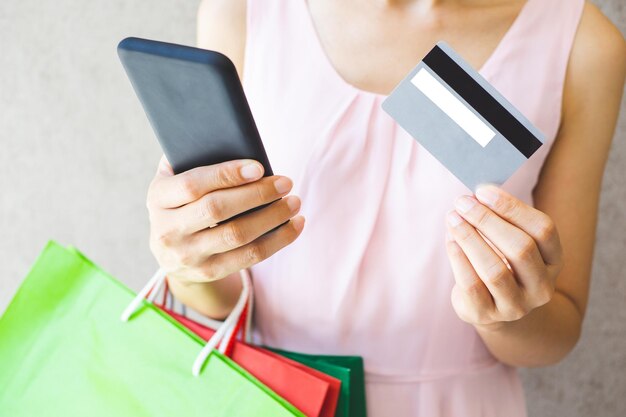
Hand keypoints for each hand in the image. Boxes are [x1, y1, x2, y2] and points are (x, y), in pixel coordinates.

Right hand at [148, 156, 304, 284]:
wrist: (172, 254)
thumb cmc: (182, 203)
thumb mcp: (175, 181)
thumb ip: (192, 159)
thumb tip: (232, 138)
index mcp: (158, 198)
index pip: (193, 185)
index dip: (227, 174)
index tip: (259, 167)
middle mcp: (168, 229)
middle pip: (218, 210)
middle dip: (257, 194)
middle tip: (286, 182)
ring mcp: (188, 255)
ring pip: (238, 235)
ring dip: (273, 217)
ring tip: (294, 202)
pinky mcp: (210, 272)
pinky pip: (250, 256)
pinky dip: (278, 240)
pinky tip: (294, 225)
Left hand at [445, 184, 562, 329]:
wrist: (493, 307)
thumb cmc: (501, 263)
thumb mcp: (510, 241)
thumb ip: (499, 220)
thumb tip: (473, 197)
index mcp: (554, 260)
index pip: (543, 229)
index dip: (512, 207)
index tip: (483, 190)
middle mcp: (541, 286)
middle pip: (521, 248)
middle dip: (487, 221)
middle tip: (463, 202)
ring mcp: (516, 305)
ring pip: (494, 270)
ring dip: (470, 238)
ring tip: (452, 218)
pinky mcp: (487, 315)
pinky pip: (472, 285)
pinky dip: (458, 259)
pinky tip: (450, 240)